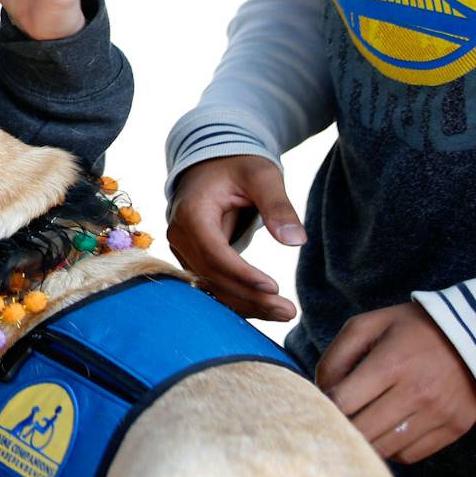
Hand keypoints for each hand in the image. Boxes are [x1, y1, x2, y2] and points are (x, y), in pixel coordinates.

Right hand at [166, 155, 306, 320]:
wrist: (212, 163)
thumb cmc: (238, 166)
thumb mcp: (262, 176)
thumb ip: (278, 206)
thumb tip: (295, 241)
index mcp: (192, 212)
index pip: (214, 252)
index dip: (242, 274)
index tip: (274, 287)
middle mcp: (180, 234)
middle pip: (212, 275)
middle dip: (249, 296)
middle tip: (288, 311)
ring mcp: (183, 248)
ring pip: (211, 285)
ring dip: (245, 304)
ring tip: (283, 313)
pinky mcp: (193, 257)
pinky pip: (212, 283)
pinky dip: (238, 298)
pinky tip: (265, 308)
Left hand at [318, 303, 475, 462]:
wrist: (472, 337)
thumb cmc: (409, 329)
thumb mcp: (367, 325)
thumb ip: (336, 355)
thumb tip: (319, 389)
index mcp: (391, 363)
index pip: (343, 402)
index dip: (324, 406)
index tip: (321, 402)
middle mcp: (416, 392)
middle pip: (362, 430)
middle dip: (341, 426)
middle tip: (337, 417)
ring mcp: (438, 414)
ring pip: (384, 448)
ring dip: (365, 440)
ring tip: (361, 422)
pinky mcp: (453, 428)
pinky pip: (409, 455)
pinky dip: (391, 449)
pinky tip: (386, 429)